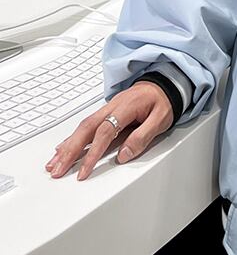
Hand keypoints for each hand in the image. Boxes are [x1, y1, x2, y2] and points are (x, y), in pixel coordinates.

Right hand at [45, 82, 173, 180]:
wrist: (164, 83)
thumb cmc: (163, 101)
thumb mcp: (161, 119)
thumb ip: (142, 137)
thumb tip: (124, 156)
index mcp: (125, 107)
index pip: (105, 132)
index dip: (93, 152)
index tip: (84, 170)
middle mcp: (112, 107)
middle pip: (85, 128)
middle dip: (70, 151)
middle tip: (58, 170)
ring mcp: (107, 108)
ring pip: (82, 127)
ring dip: (67, 146)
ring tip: (54, 163)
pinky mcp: (106, 112)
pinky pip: (85, 125)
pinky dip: (72, 138)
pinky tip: (63, 148)